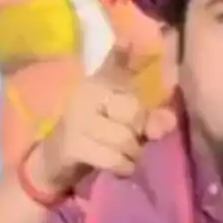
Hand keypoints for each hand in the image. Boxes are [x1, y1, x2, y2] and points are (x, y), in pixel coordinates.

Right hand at [27, 45, 176, 194]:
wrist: (52, 161)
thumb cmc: (95, 134)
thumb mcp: (122, 118)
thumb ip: (149, 116)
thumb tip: (169, 120)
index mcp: (100, 80)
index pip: (123, 67)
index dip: (133, 71)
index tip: (138, 56)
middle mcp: (86, 91)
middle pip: (133, 110)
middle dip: (139, 131)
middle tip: (131, 139)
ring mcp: (76, 117)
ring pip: (125, 138)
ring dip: (132, 153)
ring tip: (123, 154)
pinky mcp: (71, 144)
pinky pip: (113, 158)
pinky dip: (122, 166)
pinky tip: (118, 166)